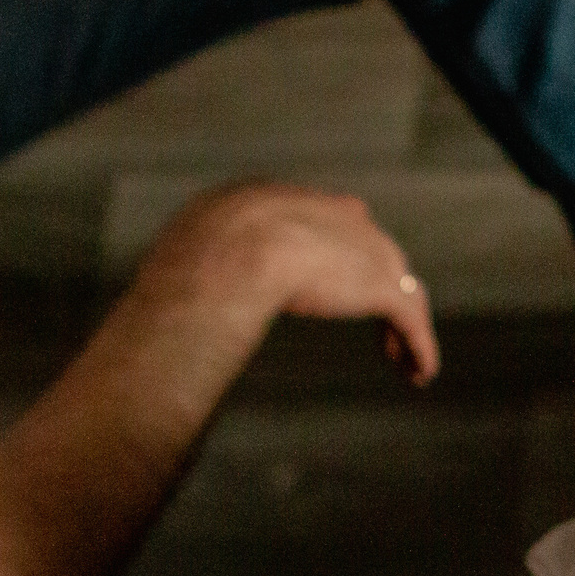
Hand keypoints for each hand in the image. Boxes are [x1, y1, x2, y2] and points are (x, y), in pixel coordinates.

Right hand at [132, 182, 440, 384]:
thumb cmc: (190, 261)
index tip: (331, 276)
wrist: (226, 252)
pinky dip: (419, 347)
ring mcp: (364, 250)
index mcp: (282, 201)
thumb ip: (181, 277)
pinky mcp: (381, 286)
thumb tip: (154, 310)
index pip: (324, 218)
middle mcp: (334, 216)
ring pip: (399, 286)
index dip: (332, 249)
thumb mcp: (180, 258)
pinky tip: (420, 374)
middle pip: (371, 248)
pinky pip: (410, 319)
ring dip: (403, 324)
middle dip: (376, 280)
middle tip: (376, 308)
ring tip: (403, 360)